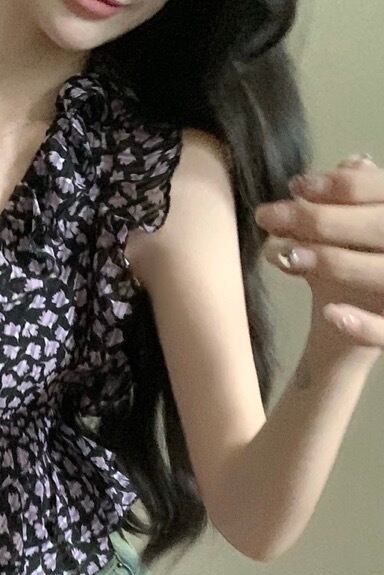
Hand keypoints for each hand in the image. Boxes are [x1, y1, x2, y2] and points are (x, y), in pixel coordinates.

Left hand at [254, 154, 383, 353]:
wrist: (349, 345)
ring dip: (337, 262)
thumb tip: (347, 162)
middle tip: (268, 217)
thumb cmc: (353, 278)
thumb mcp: (351, 238)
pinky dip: (363, 325)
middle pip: (379, 226)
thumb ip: (350, 205)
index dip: (340, 185)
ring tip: (289, 258)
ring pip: (383, 272)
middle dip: (322, 220)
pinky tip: (330, 314)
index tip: (295, 187)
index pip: (380, 190)